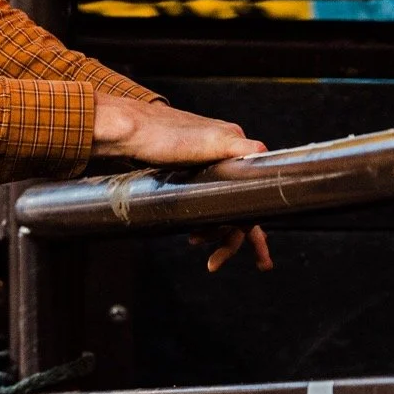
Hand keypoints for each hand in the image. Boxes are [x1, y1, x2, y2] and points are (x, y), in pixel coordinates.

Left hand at [93, 96, 273, 273]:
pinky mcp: (184, 172)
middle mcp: (224, 160)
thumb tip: (267, 154)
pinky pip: (201, 202)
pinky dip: (200, 218)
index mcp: (235, 152)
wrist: (127, 131)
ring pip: (219, 207)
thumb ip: (242, 148)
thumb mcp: (211, 140)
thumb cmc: (164, 135)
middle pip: (237, 207)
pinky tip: (191, 228)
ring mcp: (204, 167)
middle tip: (215, 263)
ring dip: (212, 230)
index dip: (253, 228)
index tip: (255, 254)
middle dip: (230, 237)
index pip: (254, 199)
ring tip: (195, 241)